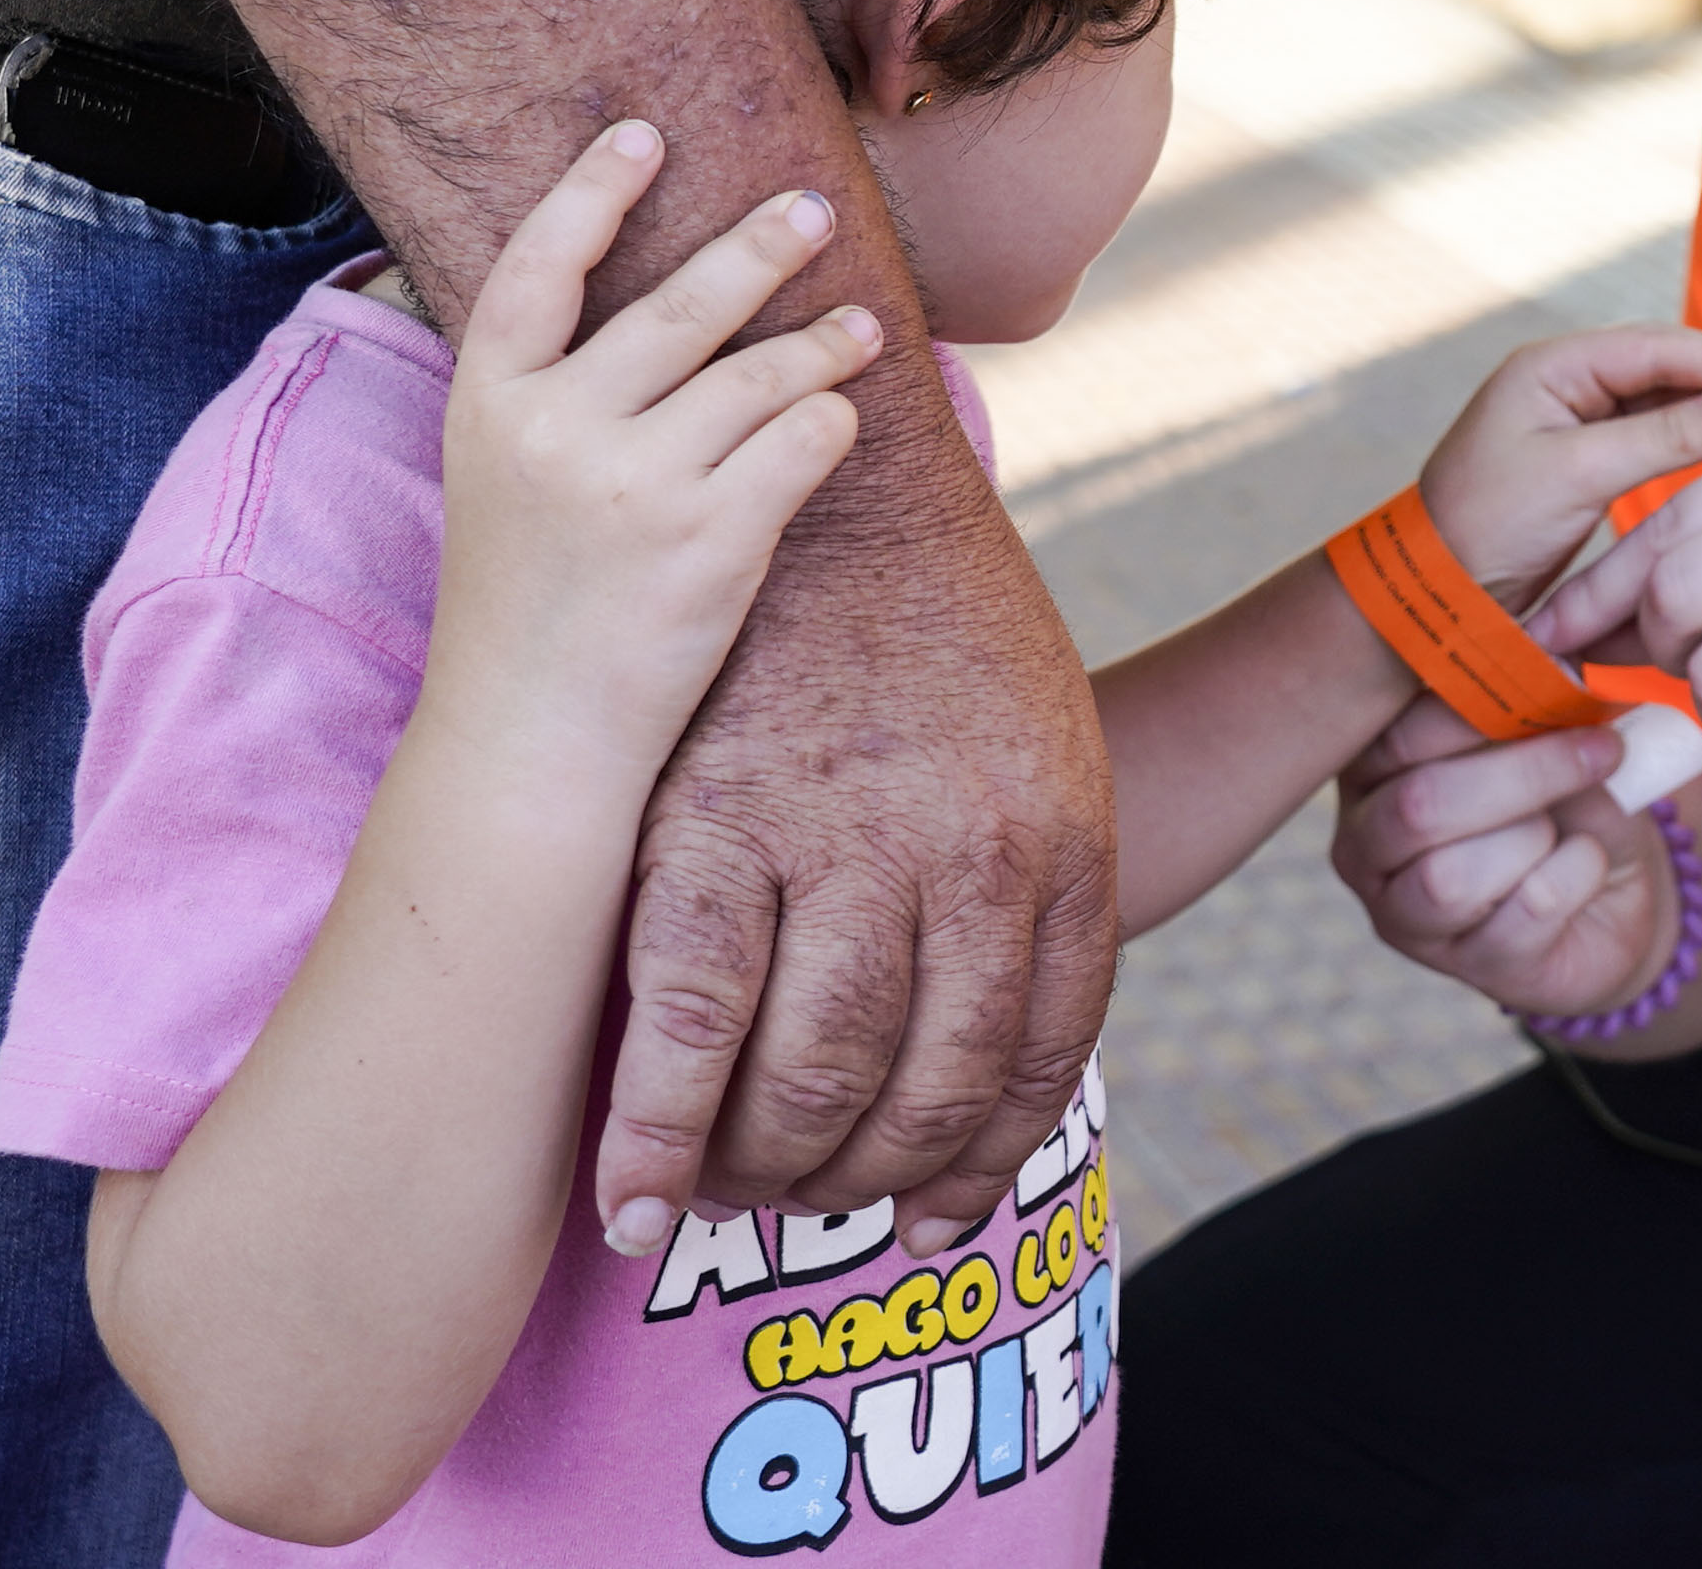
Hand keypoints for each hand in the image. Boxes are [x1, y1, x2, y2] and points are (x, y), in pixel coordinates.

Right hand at [431, 129, 871, 774]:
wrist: (530, 734)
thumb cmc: (526, 603)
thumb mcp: (499, 477)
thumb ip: (555, 391)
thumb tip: (666, 304)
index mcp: (488, 403)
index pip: (540, 267)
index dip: (590, 191)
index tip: (643, 132)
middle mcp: (557, 431)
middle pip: (680, 306)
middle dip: (759, 247)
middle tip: (811, 208)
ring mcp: (635, 485)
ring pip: (762, 374)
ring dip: (825, 344)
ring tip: (864, 330)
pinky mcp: (711, 539)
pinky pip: (802, 443)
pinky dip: (830, 426)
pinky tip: (839, 422)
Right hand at [603, 368, 1112, 1256]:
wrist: (830, 483)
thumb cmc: (935, 632)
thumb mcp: (1041, 750)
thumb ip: (1028, 894)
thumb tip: (996, 1067)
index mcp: (1066, 844)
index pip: (1039, 1059)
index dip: (981, 1162)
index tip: (930, 1219)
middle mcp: (969, 857)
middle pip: (929, 1089)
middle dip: (868, 1180)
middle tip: (814, 1203)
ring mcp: (840, 842)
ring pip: (813, 1078)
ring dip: (766, 1172)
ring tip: (728, 1195)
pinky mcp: (711, 823)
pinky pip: (685, 1017)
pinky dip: (654, 1133)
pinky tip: (635, 1202)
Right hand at [1329, 696, 1675, 1018]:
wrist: (1613, 892)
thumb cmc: (1567, 794)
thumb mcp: (1554, 730)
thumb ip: (1541, 695)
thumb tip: (1556, 657)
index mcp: (1371, 766)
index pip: (1400, 732)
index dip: (1483, 704)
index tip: (1563, 678)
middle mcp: (1365, 842)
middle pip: (1420, 805)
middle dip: (1524, 772)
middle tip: (1603, 747)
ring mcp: (1406, 913)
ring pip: (1450, 877)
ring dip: (1536, 835)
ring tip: (1572, 822)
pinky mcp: (1467, 966)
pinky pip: (1520, 917)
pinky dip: (1573, 876)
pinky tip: (1586, 862)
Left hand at [1414, 328, 1701, 608]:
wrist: (1439, 590)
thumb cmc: (1490, 526)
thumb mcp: (1578, 477)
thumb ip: (1659, 438)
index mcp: (1549, 369)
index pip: (1650, 347)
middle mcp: (1561, 383)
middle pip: (1658, 365)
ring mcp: (1572, 420)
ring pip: (1658, 400)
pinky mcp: (1582, 459)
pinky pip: (1647, 434)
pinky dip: (1689, 438)